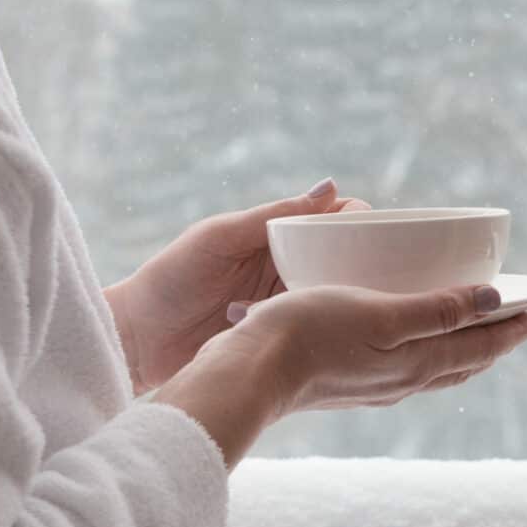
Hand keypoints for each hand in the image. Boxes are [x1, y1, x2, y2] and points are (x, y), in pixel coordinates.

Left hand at [109, 180, 370, 393]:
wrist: (136, 340)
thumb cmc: (170, 279)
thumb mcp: (220, 238)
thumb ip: (272, 215)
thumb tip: (332, 186)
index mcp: (272, 236)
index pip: (331, 221)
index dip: (361, 224)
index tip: (382, 235)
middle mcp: (283, 268)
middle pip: (341, 259)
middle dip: (367, 264)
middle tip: (390, 277)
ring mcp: (281, 305)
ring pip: (332, 295)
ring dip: (350, 298)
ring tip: (374, 306)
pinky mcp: (276, 337)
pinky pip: (312, 328)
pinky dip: (328, 328)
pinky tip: (348, 336)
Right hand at [229, 282, 526, 422]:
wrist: (250, 373)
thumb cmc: (311, 333)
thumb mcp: (380, 315)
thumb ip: (437, 310)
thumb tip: (493, 303)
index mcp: (416, 363)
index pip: (479, 348)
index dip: (512, 330)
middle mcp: (401, 381)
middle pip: (463, 362)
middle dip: (493, 340)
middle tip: (518, 322)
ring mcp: (374, 386)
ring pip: (435, 368)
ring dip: (462, 348)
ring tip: (475, 331)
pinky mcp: (347, 384)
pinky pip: (405, 368)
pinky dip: (427, 352)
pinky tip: (409, 343)